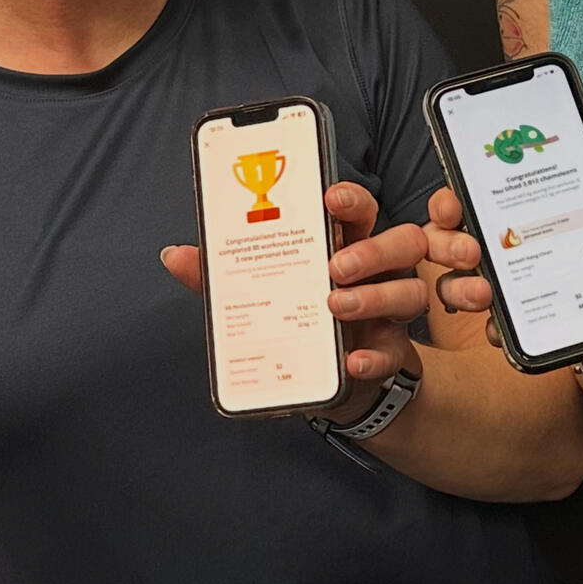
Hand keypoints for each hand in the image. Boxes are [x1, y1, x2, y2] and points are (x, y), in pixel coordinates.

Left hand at [159, 182, 428, 424]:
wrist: (332, 386)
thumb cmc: (298, 322)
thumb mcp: (259, 295)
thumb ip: (221, 277)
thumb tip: (173, 255)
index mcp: (345, 246)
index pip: (360, 210)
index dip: (353, 198)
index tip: (331, 197)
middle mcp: (376, 273)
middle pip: (401, 241)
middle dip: (372, 249)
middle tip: (334, 266)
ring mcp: (389, 312)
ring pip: (409, 290)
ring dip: (375, 296)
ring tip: (336, 307)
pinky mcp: (390, 353)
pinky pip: (393, 352)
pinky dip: (374, 356)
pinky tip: (352, 361)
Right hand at [423, 166, 582, 350]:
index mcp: (500, 211)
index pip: (457, 201)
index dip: (446, 202)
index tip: (453, 205)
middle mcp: (484, 246)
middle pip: (440, 242)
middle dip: (447, 244)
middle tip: (471, 250)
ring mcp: (490, 286)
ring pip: (450, 285)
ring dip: (460, 288)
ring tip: (485, 292)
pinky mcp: (508, 323)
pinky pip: (487, 326)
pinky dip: (493, 328)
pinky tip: (502, 330)